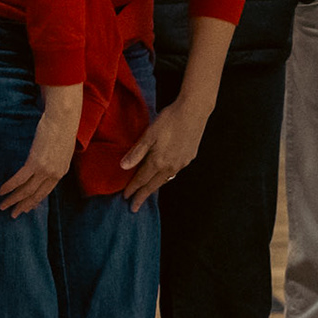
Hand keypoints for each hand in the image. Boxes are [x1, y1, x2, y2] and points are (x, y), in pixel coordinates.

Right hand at [0, 87, 82, 216]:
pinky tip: (1, 191)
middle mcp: (54, 174)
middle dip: (23, 206)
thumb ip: (54, 159)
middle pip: (36, 195)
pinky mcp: (36, 162)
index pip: (46, 192)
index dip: (34, 201)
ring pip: (26, 190)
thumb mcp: (61, 148)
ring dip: (13, 199)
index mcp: (61, 172)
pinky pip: (20, 179)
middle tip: (13, 214)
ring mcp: (45, 169)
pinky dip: (9, 186)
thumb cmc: (62, 128)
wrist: (63, 118)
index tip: (26, 208)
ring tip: (3, 206)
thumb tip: (44, 162)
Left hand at [119, 96, 212, 211]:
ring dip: (154, 187)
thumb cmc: (170, 119)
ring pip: (165, 180)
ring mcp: (182, 163)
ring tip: (147, 192)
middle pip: (153, 185)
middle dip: (142, 196)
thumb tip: (123, 167)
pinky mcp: (189, 157)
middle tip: (134, 207)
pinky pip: (174, 172)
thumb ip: (137, 152)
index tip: (125, 198)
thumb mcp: (149, 134)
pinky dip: (165, 177)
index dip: (132, 189)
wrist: (194, 111)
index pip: (142, 179)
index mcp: (159, 161)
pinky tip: (163, 175)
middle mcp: (171, 166)